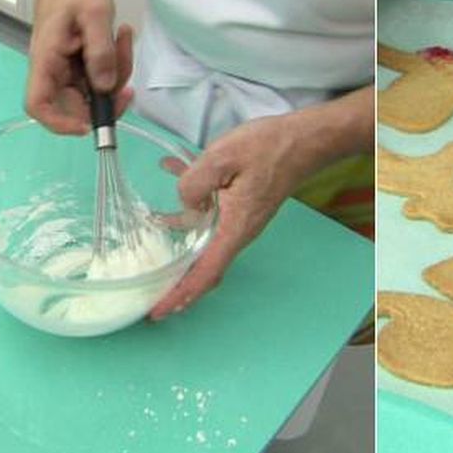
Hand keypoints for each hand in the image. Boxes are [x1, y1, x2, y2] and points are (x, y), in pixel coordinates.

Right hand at [25, 0, 133, 134]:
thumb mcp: (94, 13)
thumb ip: (100, 50)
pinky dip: (115, 61)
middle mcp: (53, 69)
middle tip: (127, 78)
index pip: (39, 105)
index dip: (59, 123)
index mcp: (46, 59)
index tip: (89, 125)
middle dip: (107, 95)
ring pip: (94, 88)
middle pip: (76, 102)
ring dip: (116, 71)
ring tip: (123, 37)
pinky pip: (100, 73)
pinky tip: (120, 37)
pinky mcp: (80, 60)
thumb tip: (105, 86)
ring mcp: (67, 66)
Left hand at [149, 113, 309, 317]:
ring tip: (154, 247)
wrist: (303, 140)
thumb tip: (184, 204)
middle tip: (150, 295)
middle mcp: (240, 232)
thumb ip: (193, 182)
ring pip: (207, 245)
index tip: (158, 312)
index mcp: (235, 227)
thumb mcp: (222, 157)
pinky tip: (174, 176)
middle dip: (178, 285)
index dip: (180, 295)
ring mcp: (242, 220)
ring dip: (182, 251)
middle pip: (206, 269)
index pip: (206, 273)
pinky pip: (213, 220)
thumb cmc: (267, 147)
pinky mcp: (243, 206)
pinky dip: (191, 212)